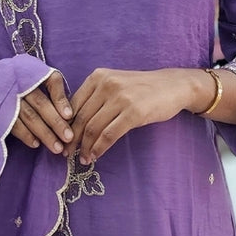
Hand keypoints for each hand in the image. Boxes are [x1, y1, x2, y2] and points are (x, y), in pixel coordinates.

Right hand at [9, 69, 75, 153]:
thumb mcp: (32, 75)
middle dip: (56, 122)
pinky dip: (26, 135)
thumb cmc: (16, 82)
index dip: (60, 98)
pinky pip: (14, 125)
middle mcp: (19, 82)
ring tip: (57, 147)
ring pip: (29, 117)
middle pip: (41, 103)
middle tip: (69, 138)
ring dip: (44, 133)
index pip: (51, 81)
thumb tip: (68, 112)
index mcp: (31, 71)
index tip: (69, 115)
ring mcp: (7, 97)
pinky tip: (36, 144)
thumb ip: (50, 88)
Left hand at [65, 68, 198, 163]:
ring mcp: (121, 98)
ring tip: (83, 159)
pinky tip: (96, 156)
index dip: (65, 125)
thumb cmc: (142, 88)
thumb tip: (74, 122)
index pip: (73, 104)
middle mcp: (106, 85)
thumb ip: (96, 97)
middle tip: (67, 154)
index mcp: (98, 77)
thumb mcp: (115, 84)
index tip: (62, 140)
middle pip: (81, 118)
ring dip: (85, 147)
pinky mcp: (134, 113)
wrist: (174, 86)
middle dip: (72, 139)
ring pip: (93, 128)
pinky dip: (100, 148)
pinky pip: (109, 135)